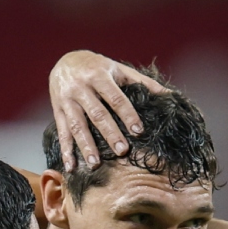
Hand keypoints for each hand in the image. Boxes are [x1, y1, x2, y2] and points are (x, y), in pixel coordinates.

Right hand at [49, 50, 169, 168]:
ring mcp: (67, 100)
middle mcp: (81, 88)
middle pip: (97, 114)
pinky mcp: (57, 111)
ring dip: (86, 146)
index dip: (127, 114)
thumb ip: (142, 82)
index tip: (138, 131)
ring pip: (77, 125)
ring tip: (95, 164)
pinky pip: (62, 132)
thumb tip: (170, 95)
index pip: (115, 98)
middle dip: (110, 133)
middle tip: (122, 151)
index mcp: (99, 76)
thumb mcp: (119, 69)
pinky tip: (71, 167)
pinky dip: (66, 151)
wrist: (64, 61)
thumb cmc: (98, 68)